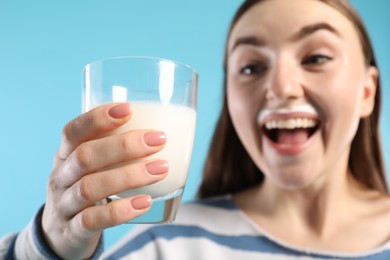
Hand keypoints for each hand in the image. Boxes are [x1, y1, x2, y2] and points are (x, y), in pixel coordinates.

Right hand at [41, 103, 167, 258]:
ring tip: (161, 168)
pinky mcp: (73, 231)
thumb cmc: (84, 190)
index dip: (98, 118)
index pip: (73, 131)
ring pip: (90, 187)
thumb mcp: (87, 168)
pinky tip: (145, 202)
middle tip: (159, 139)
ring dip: (129, 176)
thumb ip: (111, 151)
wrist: (59, 235)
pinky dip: (120, 211)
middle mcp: (60, 177)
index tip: (128, 109)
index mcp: (64, 156)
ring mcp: (64, 205)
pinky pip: (93, 220)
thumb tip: (159, 134)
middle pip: (85, 156)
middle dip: (124, 145)